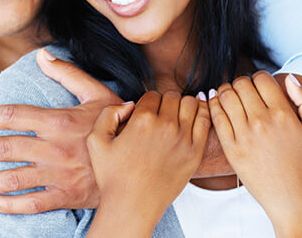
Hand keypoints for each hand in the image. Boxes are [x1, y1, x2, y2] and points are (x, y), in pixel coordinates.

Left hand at [0, 49, 120, 212]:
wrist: (145, 162)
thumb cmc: (120, 126)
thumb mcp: (98, 94)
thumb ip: (68, 74)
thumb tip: (43, 55)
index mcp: (58, 121)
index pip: (12, 116)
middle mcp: (54, 148)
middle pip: (5, 148)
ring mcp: (59, 174)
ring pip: (13, 177)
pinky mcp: (67, 196)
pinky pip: (32, 203)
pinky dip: (9, 205)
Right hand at [87, 91, 209, 234]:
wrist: (132, 205)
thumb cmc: (113, 176)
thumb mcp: (96, 140)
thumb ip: (108, 113)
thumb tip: (130, 104)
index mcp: (142, 120)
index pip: (152, 94)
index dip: (147, 102)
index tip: (144, 114)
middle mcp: (165, 126)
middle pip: (173, 96)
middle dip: (165, 102)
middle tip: (159, 117)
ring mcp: (184, 139)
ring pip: (192, 103)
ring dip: (183, 106)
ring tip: (175, 118)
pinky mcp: (195, 152)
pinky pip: (205, 121)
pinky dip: (201, 114)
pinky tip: (192, 119)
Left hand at [208, 72, 301, 236]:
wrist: (292, 197)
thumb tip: (289, 77)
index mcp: (283, 115)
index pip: (261, 78)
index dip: (259, 77)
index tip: (260, 86)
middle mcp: (261, 122)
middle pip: (240, 84)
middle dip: (242, 83)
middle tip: (244, 92)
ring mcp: (244, 135)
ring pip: (224, 96)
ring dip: (226, 92)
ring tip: (232, 98)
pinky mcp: (230, 148)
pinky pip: (216, 116)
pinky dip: (214, 106)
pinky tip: (220, 106)